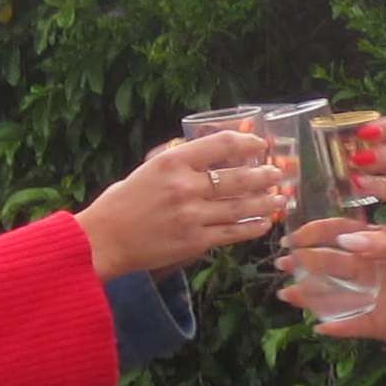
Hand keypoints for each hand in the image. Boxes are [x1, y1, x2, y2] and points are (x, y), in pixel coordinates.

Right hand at [77, 132, 286, 281]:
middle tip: (278, 173)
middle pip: (238, 177)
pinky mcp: (195, 242)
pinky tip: (264, 223)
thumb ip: (178, 159)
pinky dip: (252, 227)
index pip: (220, 144)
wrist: (105, 240)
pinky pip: (233, 233)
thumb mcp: (149, 169)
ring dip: (265, 202)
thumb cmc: (123, 202)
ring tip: (280, 198)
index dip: (247, 143)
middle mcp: (185, 187)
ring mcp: (192, 216)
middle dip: (264, 175)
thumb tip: (208, 148)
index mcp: (172, 162)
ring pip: (241, 207)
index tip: (260, 145)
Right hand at [280, 221, 385, 385]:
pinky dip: (336, 325)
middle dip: (306, 263)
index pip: (343, 234)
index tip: (295, 237)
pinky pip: (353, 324)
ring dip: (312, 294)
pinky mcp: (381, 323)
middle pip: (333, 265)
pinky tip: (317, 324)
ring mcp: (376, 296)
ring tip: (287, 294)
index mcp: (382, 246)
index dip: (318, 234)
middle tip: (282, 264)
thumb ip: (380, 245)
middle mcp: (375, 269)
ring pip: (337, 294)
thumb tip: (344, 239)